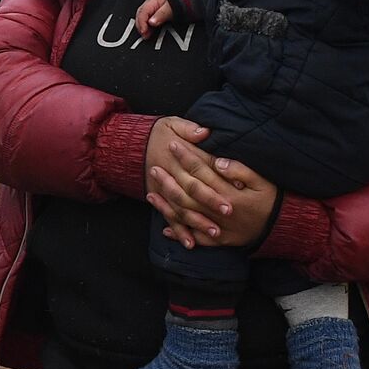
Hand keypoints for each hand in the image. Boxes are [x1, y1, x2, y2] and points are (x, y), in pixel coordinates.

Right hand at [135, 0, 171, 37]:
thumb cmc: (178, 2)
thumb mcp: (171, 8)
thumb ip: (161, 15)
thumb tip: (151, 22)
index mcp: (153, 1)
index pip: (142, 12)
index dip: (142, 23)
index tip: (144, 31)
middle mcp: (149, 4)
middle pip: (139, 15)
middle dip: (140, 26)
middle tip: (145, 35)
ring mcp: (150, 8)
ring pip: (141, 17)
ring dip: (142, 27)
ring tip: (146, 35)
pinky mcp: (153, 13)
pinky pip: (146, 19)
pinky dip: (146, 26)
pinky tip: (148, 32)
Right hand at [143, 117, 233, 246]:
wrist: (133, 145)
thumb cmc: (158, 134)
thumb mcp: (171, 124)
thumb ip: (189, 129)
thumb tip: (204, 132)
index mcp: (178, 157)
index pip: (201, 168)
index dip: (217, 176)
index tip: (235, 184)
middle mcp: (172, 176)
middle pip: (193, 190)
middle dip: (210, 201)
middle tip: (229, 211)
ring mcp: (164, 191)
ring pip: (182, 209)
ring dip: (198, 222)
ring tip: (215, 232)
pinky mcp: (160, 201)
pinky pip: (170, 219)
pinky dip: (179, 232)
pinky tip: (190, 244)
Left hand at [148, 150, 278, 248]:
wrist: (286, 228)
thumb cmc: (274, 199)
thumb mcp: (263, 180)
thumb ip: (240, 170)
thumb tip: (218, 162)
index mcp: (230, 194)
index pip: (202, 172)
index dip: (186, 158)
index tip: (173, 145)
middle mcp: (220, 212)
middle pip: (188, 194)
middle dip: (169, 180)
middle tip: (153, 166)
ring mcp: (219, 228)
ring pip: (187, 217)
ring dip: (167, 206)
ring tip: (150, 193)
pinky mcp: (221, 241)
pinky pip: (196, 239)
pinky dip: (180, 234)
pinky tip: (165, 230)